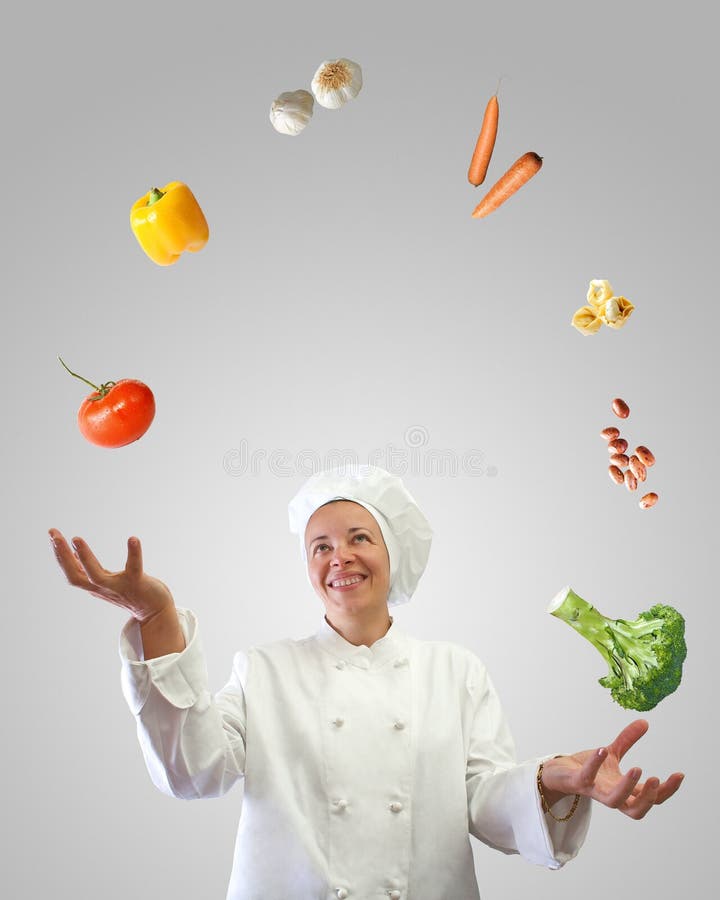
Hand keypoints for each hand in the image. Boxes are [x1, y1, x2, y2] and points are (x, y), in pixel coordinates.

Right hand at [49, 528, 174, 624]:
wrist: (153, 611)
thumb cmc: (129, 591)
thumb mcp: (105, 579)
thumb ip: (89, 569)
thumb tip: (74, 554)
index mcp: (93, 585)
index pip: (70, 571)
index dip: (59, 555)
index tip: (52, 534)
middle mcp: (102, 588)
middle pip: (75, 576)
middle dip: (62, 556)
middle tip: (54, 535)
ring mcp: (119, 587)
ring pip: (96, 576)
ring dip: (84, 558)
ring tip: (76, 539)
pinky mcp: (137, 583)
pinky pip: (134, 567)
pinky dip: (133, 553)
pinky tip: (133, 538)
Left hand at [540, 719, 683, 819]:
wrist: (557, 772)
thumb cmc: (586, 767)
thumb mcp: (611, 752)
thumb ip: (627, 740)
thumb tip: (644, 722)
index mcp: (624, 790)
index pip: (651, 799)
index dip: (667, 790)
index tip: (679, 774)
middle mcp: (611, 795)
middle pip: (636, 810)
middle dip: (649, 798)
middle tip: (657, 778)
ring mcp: (594, 791)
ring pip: (614, 801)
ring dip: (627, 787)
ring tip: (637, 768)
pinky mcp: (577, 782)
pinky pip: (586, 778)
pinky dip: (594, 764)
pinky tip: (602, 749)